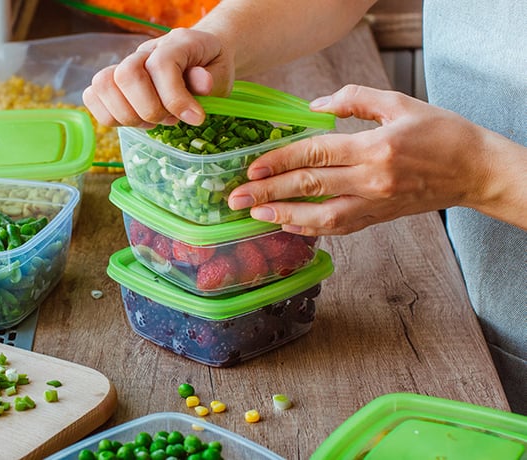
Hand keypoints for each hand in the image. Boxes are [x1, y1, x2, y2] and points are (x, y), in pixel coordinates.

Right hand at [82, 28, 234, 127]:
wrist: (200, 55)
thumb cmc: (210, 67)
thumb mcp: (222, 73)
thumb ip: (212, 79)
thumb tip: (202, 84)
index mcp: (176, 43)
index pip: (161, 65)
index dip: (175, 98)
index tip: (195, 118)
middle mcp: (145, 51)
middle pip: (126, 74)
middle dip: (149, 109)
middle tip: (170, 120)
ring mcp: (125, 65)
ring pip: (103, 85)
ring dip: (128, 115)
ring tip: (152, 122)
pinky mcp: (113, 82)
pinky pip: (92, 96)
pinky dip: (109, 115)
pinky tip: (135, 121)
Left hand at [227, 84, 501, 234]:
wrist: (475, 170)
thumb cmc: (440, 131)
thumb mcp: (398, 103)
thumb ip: (353, 100)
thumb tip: (312, 107)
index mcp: (375, 148)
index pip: (315, 154)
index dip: (279, 161)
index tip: (251, 168)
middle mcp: (371, 180)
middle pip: (310, 186)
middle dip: (268, 192)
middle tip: (235, 198)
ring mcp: (374, 204)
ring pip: (320, 216)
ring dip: (283, 216)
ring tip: (254, 215)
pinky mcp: (377, 218)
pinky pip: (337, 227)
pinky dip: (309, 228)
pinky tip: (287, 224)